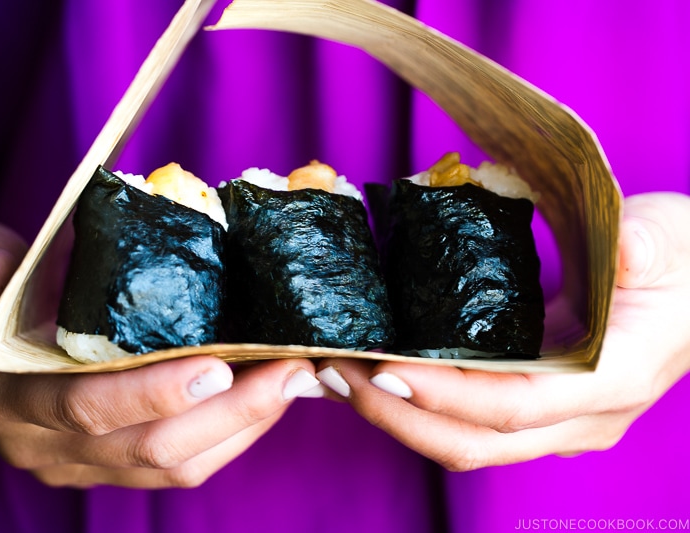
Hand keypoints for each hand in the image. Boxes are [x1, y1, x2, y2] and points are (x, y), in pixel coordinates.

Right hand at [0, 217, 320, 487]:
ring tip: (294, 379)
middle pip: (145, 448)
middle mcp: (38, 443)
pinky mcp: (105, 460)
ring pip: (171, 464)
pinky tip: (266, 397)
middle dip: (228, 412)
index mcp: (0, 395)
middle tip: (289, 369)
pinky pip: (177, 463)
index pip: (82, 407)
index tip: (219, 363)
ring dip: (241, 426)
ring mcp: (75, 460)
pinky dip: (229, 434)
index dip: (152, 393)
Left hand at [315, 192, 689, 470]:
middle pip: (474, 441)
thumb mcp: (671, 238)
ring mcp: (556, 420)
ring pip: (462, 441)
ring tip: (334, 373)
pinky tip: (370, 372)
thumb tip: (630, 252)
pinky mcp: (533, 405)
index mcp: (613, 379)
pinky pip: (464, 420)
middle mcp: (581, 416)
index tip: (383, 369)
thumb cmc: (681, 260)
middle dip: (395, 416)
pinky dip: (411, 404)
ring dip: (392, 415)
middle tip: (333, 371)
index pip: (516, 406)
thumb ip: (647, 245)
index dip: (446, 396)